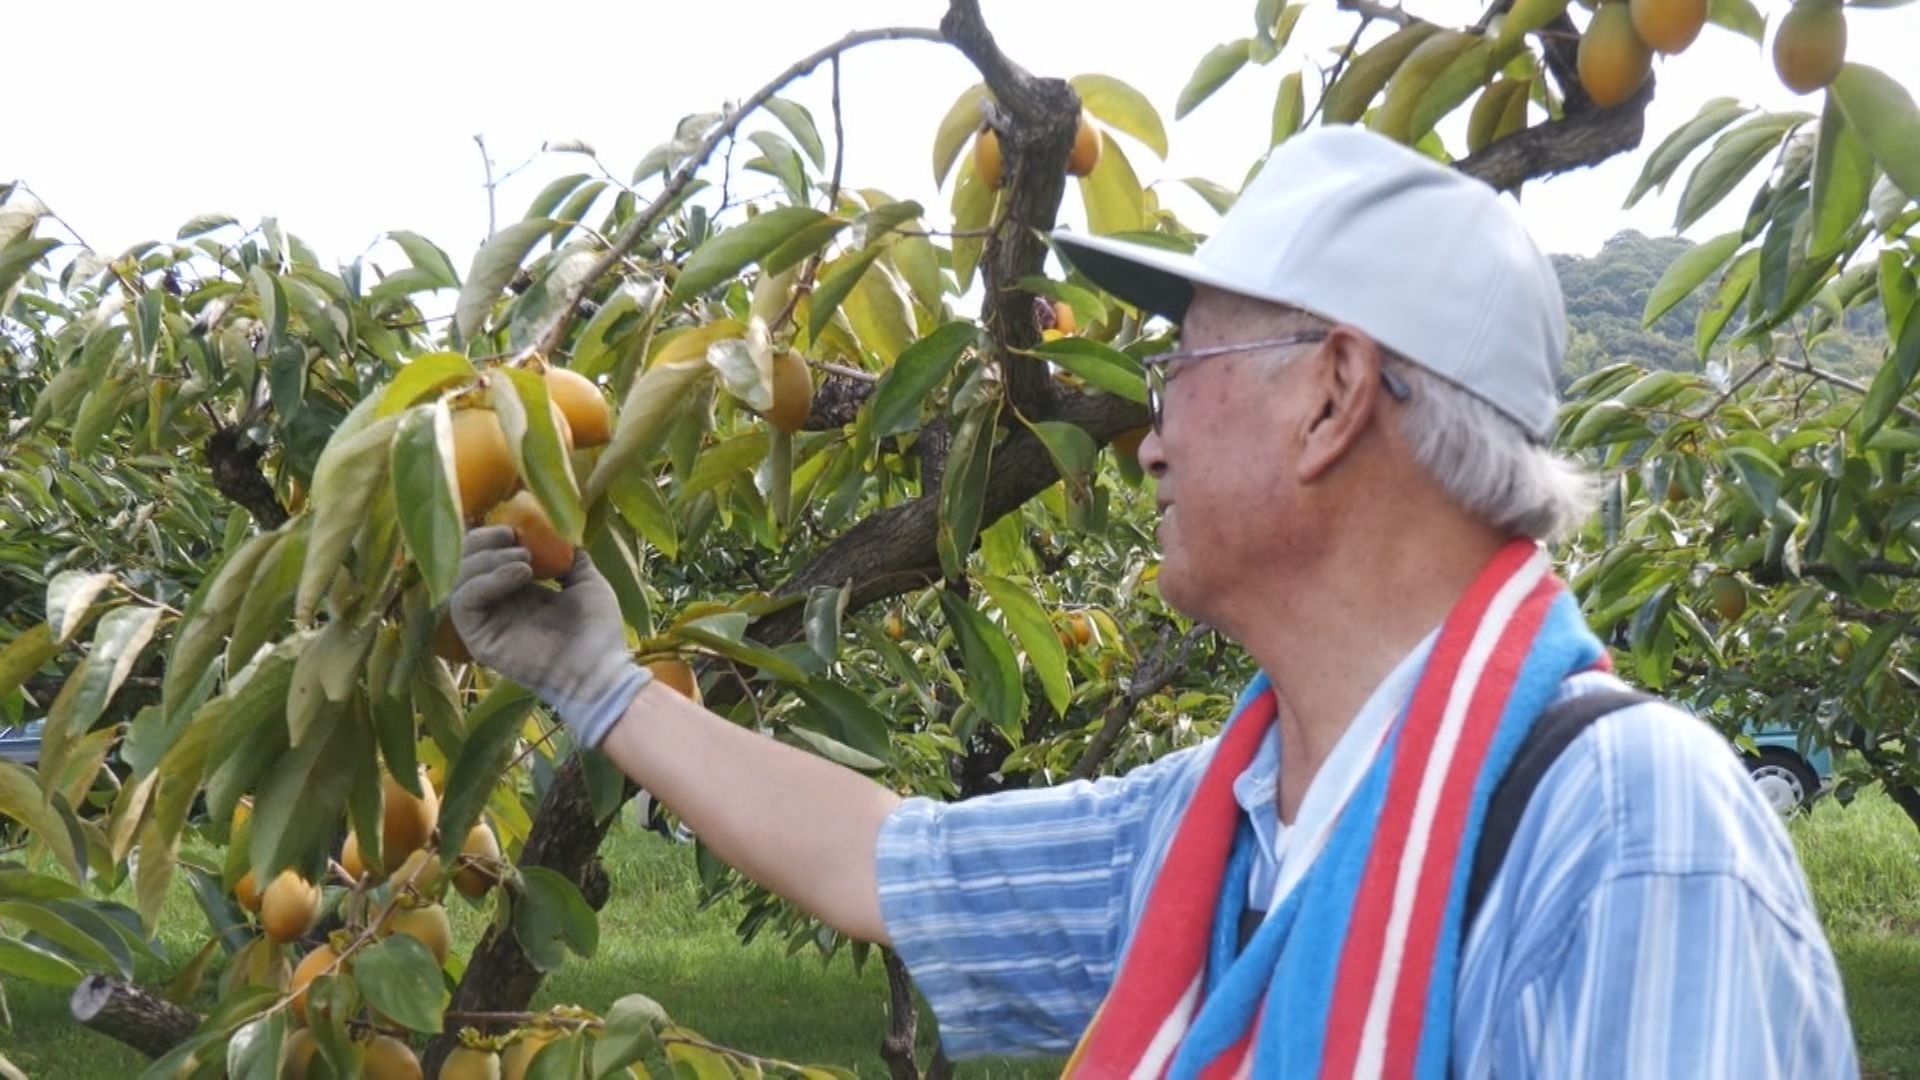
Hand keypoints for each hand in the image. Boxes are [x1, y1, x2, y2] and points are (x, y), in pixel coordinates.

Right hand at [449, 526, 649, 746]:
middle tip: (514, 537)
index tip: (516, 525)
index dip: (493, 535)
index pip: (484, 554)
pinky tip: (519, 574)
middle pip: (464, 563)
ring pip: (459, 580)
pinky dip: (487, 581)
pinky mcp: (478, 639)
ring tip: (525, 560)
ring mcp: (484, 622)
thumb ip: (568, 556)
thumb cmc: (596, 630)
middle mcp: (495, 604)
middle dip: (484, 542)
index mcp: (514, 590)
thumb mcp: (586, 581)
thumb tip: (559, 531)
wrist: (599, 668)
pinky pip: (464, 603)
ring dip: (488, 559)